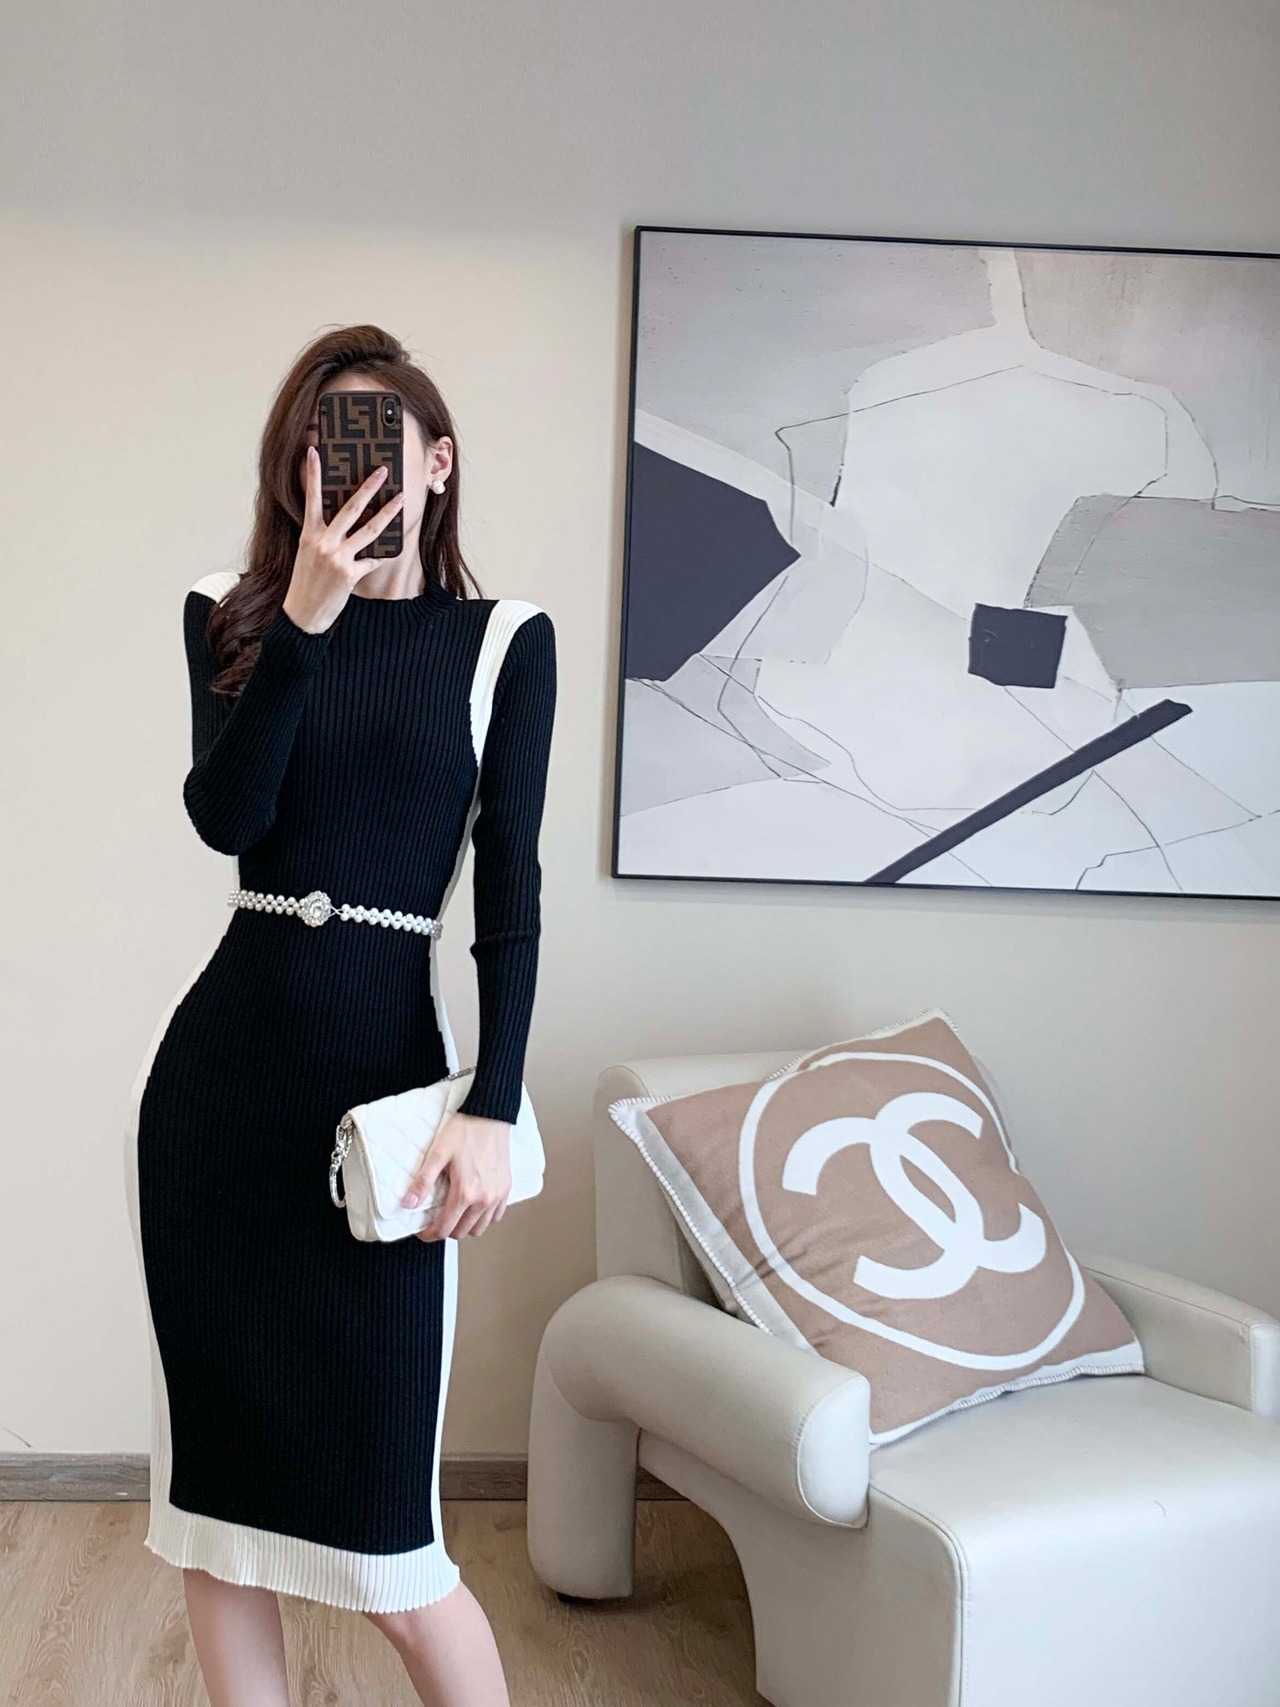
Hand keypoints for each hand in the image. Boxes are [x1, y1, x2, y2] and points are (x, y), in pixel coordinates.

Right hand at [283, 445, 405, 633]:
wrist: (303, 613)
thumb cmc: (306, 581)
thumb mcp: (308, 553)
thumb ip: (323, 534)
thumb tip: (344, 519)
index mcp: (309, 534)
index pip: (311, 498)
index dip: (312, 474)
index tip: (314, 451)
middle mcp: (323, 542)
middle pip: (351, 508)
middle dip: (368, 486)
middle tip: (382, 470)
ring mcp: (338, 558)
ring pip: (370, 529)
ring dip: (389, 512)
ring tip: (401, 498)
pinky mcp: (350, 574)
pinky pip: (373, 559)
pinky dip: (382, 554)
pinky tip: (391, 547)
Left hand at [401, 1110, 511, 1241]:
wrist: (490, 1115)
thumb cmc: (464, 1131)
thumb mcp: (437, 1154)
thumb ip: (423, 1182)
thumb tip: (408, 1205)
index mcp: (464, 1193)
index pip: (444, 1229)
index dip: (429, 1234)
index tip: (422, 1230)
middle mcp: (483, 1199)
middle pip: (461, 1232)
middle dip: (445, 1230)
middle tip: (435, 1219)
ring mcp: (497, 1195)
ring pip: (480, 1228)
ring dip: (465, 1226)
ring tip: (455, 1214)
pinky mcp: (506, 1188)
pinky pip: (496, 1216)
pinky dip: (484, 1217)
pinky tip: (474, 1206)